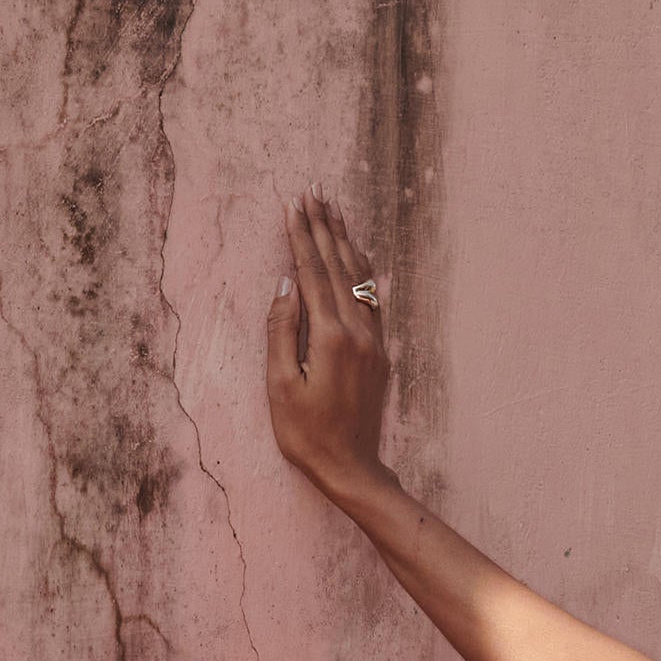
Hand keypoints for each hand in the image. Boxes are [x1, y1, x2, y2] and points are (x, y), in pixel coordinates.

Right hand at [267, 191, 395, 498]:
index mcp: (331, 337)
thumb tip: (286, 286)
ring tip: (333, 210)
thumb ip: (282, 331)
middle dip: (324, 226)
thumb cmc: (306, 434)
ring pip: (360, 278)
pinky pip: (371, 298)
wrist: (351, 468)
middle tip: (314, 191)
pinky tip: (356, 255)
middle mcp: (358, 333)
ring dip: (345, 241)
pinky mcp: (379, 352)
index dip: (301, 237)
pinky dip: (362, 270)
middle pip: (339, 266)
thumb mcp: (281, 385)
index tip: (293, 205)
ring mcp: (373, 341)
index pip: (312, 273)